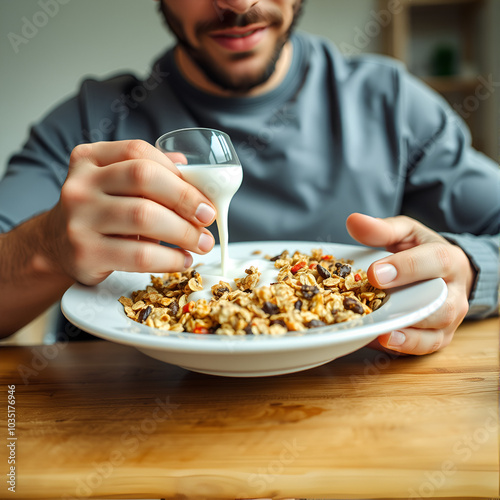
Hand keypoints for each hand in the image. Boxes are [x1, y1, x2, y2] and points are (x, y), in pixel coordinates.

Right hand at [45, 140, 215, 284]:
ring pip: (144, 217)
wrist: (56, 245)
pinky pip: (140, 256)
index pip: (139, 152)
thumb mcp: (116, 184)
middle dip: (185, 198)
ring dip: (184, 232)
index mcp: (90, 158)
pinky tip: (182, 260)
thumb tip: (193, 171)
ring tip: (202, 244)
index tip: (203, 196)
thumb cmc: (100, 211)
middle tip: (207, 218)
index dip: (178, 173)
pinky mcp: (86, 253)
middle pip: (143, 178)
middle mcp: (80, 185)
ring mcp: (79, 219)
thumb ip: (150, 173)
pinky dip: (169, 259)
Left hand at [346, 213, 474, 354]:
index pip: (434, 262)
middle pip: (438, 305)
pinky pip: (422, 348)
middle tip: (374, 302)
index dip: (404, 268)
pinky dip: (400, 347)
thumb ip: (382, 229)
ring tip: (376, 330)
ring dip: (403, 334)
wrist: (444, 273)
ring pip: (432, 332)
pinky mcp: (438, 338)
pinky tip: (376, 339)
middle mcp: (455, 293)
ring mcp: (449, 320)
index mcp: (449, 260)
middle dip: (407, 305)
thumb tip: (353, 221)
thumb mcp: (405, 233)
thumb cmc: (421, 251)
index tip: (374, 273)